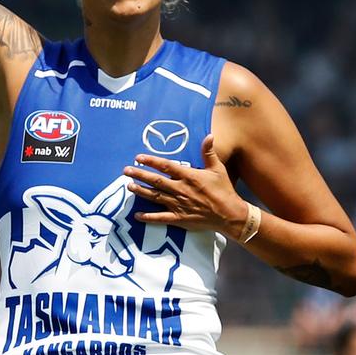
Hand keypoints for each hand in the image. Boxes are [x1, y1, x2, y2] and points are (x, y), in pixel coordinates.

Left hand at [124, 134, 247, 237]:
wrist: (229, 214)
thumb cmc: (224, 190)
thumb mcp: (218, 168)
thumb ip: (209, 152)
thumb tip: (209, 135)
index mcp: (189, 176)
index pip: (166, 166)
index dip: (151, 161)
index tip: (139, 157)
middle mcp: (181, 189)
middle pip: (156, 181)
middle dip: (140, 175)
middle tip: (126, 171)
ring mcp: (178, 204)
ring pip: (155, 197)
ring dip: (141, 191)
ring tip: (129, 186)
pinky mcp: (179, 218)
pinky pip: (160, 218)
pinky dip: (148, 217)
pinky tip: (137, 215)